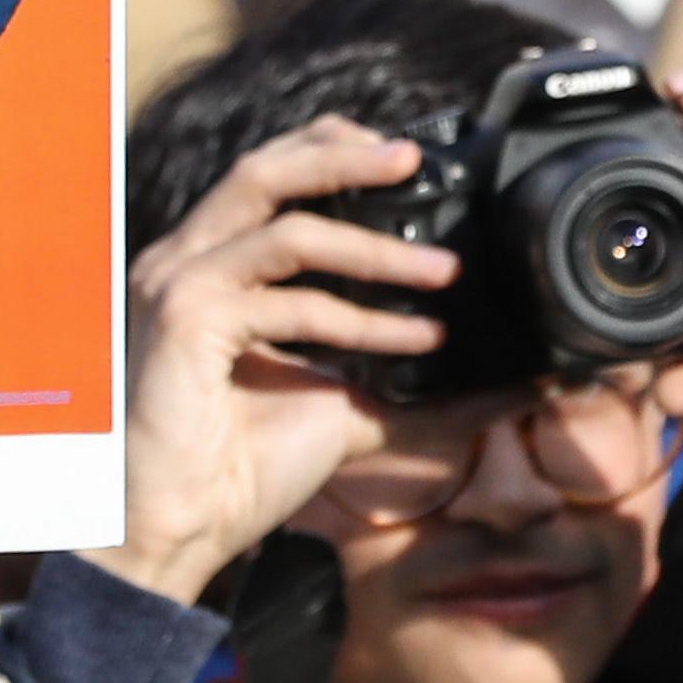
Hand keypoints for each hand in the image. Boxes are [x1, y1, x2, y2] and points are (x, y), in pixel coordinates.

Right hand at [90, 118, 457, 604]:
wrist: (180, 528)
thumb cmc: (239, 470)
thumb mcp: (343, 408)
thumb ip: (409, 386)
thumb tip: (503, 387)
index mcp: (210, 267)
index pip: (267, 177)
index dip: (331, 153)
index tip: (403, 162)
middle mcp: (185, 261)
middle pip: (266, 169)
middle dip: (346, 156)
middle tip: (415, 160)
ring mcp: (180, 284)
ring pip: (287, 226)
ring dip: (375, 246)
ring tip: (443, 268)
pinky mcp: (188, 319)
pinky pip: (291, 299)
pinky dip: (361, 316)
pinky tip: (414, 335)